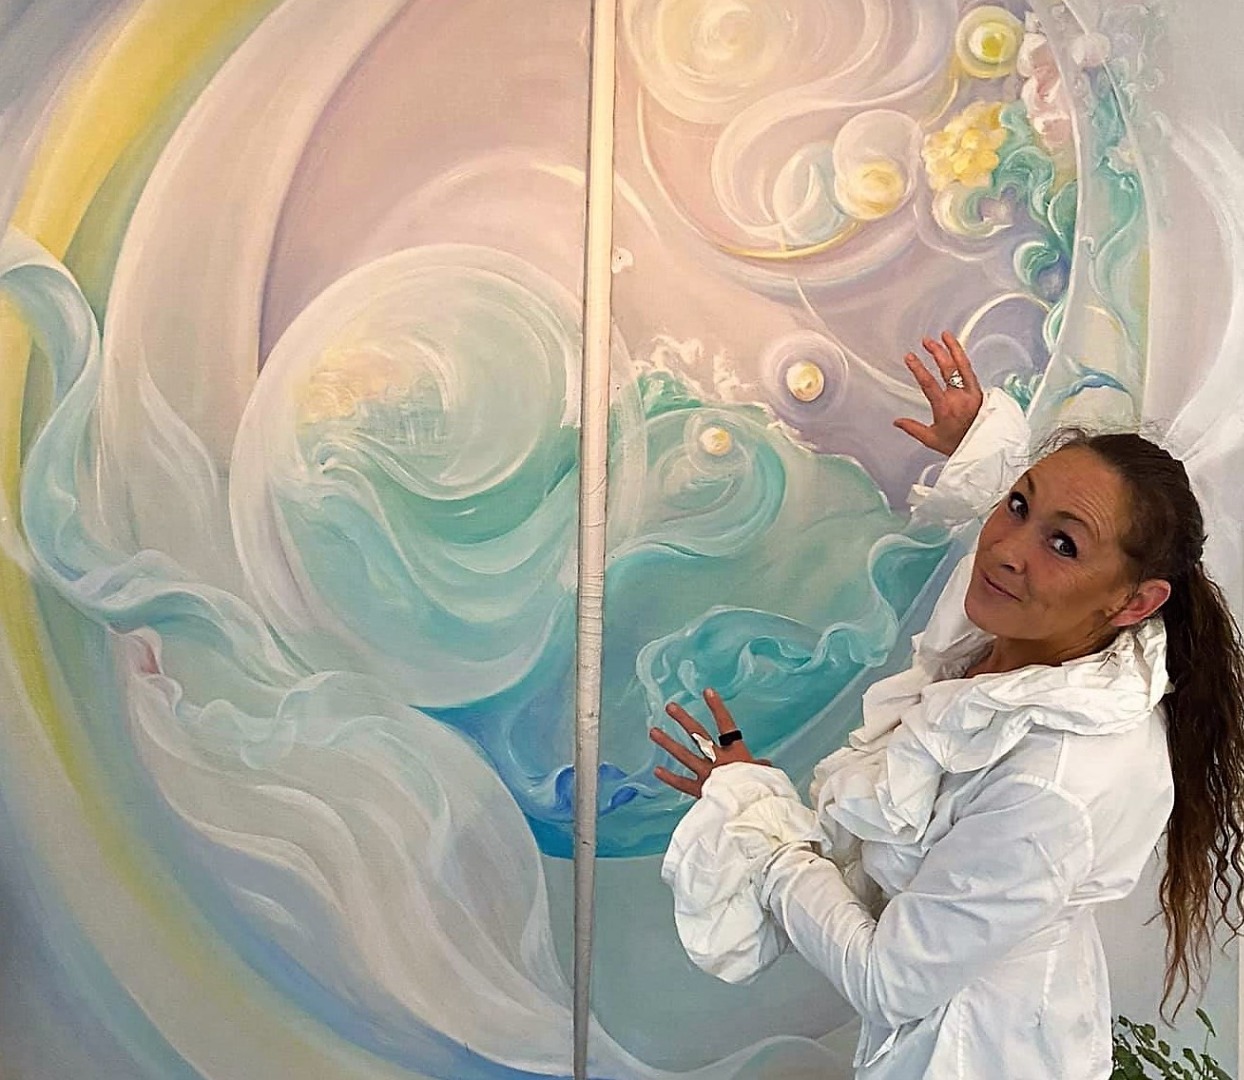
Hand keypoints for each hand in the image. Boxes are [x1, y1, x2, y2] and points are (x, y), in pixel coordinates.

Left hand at [649, 689, 767, 798]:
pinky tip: (657, 770)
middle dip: (684, 720)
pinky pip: (682, 783)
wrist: (752, 812)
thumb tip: (765, 764)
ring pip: (685, 756)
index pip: (726, 725)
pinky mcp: (701, 792)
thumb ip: (762, 768)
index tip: (707, 691)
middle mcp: (719, 760)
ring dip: (668, 743)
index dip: (717, 708)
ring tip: (653, 731)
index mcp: (737, 754)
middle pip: (699, 735)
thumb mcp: (766, 776)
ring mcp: (708, 775)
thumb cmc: (763, 792)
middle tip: (670, 707)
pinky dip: (670, 778)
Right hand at [893, 331, 983, 456]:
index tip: (910, 357)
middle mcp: (960, 397)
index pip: (929, 384)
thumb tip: (897, 422)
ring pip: (963, 365)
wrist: (986, 448)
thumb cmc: (960, 445)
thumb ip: (913, 429)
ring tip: (945, 336)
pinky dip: (963, 358)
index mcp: (946, 408)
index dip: (918, 369)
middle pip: (948, 369)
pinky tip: (957, 351)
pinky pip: (971, 371)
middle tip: (926, 341)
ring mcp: (972, 393)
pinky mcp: (981, 391)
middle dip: (936, 352)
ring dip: (953, 349)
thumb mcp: (933, 440)